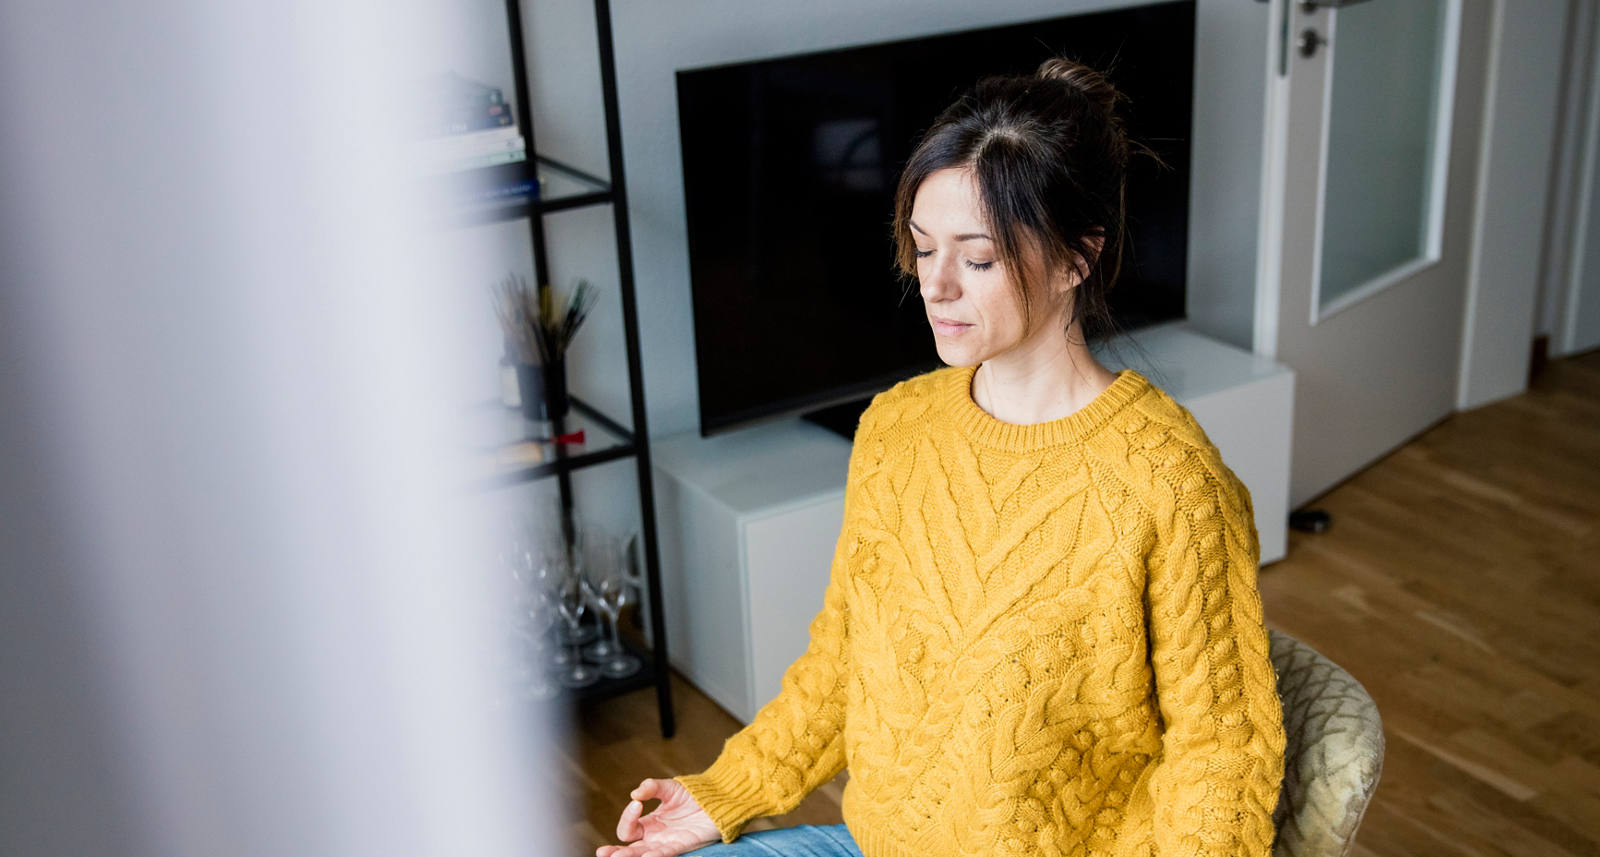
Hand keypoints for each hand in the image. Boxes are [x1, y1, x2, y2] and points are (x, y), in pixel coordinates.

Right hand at [595, 777, 720, 856]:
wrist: (717, 799)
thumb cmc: (694, 794)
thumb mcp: (669, 787)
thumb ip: (651, 787)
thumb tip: (634, 794)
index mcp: (648, 823)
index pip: (628, 827)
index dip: (628, 816)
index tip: (637, 803)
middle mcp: (654, 836)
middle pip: (629, 848)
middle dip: (614, 851)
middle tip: (603, 852)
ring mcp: (666, 843)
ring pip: (642, 854)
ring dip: (629, 856)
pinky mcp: (681, 846)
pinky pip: (664, 854)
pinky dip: (654, 856)